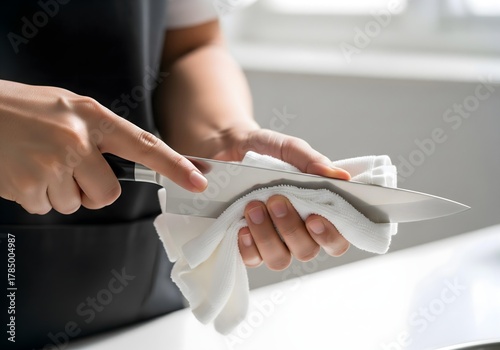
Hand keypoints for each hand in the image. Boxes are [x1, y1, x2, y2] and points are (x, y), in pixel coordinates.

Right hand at [0, 80, 206, 214]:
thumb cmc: (25, 109)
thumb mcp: (70, 108)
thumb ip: (101, 133)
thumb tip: (128, 163)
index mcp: (92, 117)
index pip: (144, 145)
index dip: (175, 165)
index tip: (197, 180)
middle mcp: (76, 141)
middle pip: (109, 193)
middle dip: (93, 191)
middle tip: (70, 170)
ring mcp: (52, 165)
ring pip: (76, 204)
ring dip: (61, 191)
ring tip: (39, 163)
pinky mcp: (27, 187)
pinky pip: (47, 208)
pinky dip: (37, 196)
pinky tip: (24, 171)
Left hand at [214, 127, 351, 270]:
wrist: (230, 147)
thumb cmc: (267, 151)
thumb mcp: (289, 149)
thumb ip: (313, 161)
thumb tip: (341, 176)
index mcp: (317, 211)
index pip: (336, 239)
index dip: (330, 236)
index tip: (313, 218)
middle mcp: (298, 232)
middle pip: (307, 251)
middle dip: (291, 229)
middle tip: (276, 201)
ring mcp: (274, 241)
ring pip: (279, 260)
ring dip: (267, 236)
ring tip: (253, 207)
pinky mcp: (249, 246)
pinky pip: (252, 259)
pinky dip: (247, 245)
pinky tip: (241, 226)